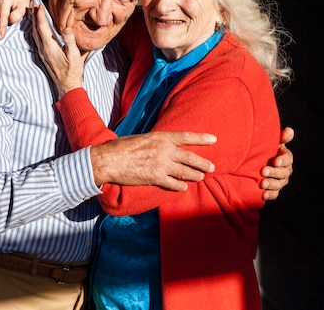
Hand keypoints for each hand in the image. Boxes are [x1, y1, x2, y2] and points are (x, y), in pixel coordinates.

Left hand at [31, 4, 83, 96]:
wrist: (68, 86)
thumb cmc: (73, 71)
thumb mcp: (74, 55)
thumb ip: (69, 40)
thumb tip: (66, 28)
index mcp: (50, 47)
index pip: (42, 28)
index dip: (40, 16)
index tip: (38, 5)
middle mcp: (43, 50)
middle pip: (36, 30)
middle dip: (34, 17)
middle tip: (34, 5)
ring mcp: (43, 54)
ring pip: (35, 35)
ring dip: (34, 23)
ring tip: (34, 14)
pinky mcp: (44, 57)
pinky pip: (37, 41)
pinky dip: (36, 31)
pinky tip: (37, 30)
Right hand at [90, 131, 216, 190]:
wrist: (109, 160)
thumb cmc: (121, 147)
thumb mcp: (141, 138)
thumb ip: (155, 142)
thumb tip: (163, 146)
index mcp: (160, 137)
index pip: (186, 137)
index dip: (201, 138)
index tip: (213, 139)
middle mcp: (164, 150)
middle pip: (190, 158)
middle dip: (203, 163)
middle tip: (211, 167)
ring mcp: (161, 165)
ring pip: (185, 172)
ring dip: (194, 175)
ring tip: (200, 177)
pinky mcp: (155, 178)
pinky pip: (173, 184)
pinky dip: (180, 186)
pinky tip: (183, 187)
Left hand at [260, 126, 294, 199]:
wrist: (255, 162)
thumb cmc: (265, 149)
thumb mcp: (272, 142)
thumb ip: (280, 138)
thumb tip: (289, 130)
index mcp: (285, 157)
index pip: (287, 159)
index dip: (282, 160)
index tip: (275, 161)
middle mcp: (285, 170)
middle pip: (283, 172)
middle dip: (273, 172)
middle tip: (263, 171)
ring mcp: (280, 181)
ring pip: (279, 184)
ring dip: (271, 184)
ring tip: (261, 183)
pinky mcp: (274, 190)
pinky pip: (274, 194)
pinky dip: (269, 195)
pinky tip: (263, 195)